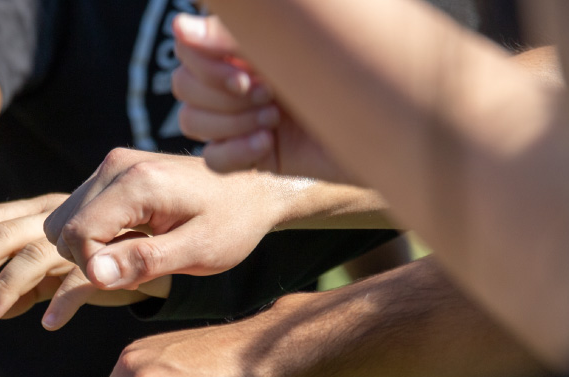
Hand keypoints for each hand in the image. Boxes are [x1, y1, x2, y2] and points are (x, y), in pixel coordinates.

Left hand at [0, 194, 168, 329]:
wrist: (185, 236)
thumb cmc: (117, 256)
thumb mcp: (66, 269)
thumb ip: (33, 283)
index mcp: (45, 209)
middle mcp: (62, 216)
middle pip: (4, 233)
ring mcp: (88, 236)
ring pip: (36, 257)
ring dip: (5, 287)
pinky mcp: (116, 258)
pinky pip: (82, 280)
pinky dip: (62, 302)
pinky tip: (47, 325)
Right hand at [43, 148, 285, 290]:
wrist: (254, 188)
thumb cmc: (233, 223)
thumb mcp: (199, 252)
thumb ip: (145, 262)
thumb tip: (94, 275)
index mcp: (138, 182)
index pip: (78, 234)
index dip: (94, 269)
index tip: (133, 279)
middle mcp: (116, 165)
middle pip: (64, 227)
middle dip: (91, 260)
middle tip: (138, 271)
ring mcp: (112, 164)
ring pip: (65, 220)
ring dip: (91, 248)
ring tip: (137, 256)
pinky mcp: (114, 169)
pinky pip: (79, 210)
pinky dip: (96, 235)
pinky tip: (133, 241)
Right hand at [172, 14, 346, 182]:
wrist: (389, 127)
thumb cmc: (347, 74)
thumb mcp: (285, 50)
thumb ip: (231, 36)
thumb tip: (179, 25)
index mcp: (244, 44)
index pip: (186, 48)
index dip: (206, 66)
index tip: (249, 74)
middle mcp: (238, 78)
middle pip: (183, 86)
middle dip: (223, 97)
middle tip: (269, 97)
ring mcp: (242, 117)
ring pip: (191, 122)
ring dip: (230, 123)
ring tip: (274, 121)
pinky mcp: (253, 154)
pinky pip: (212, 159)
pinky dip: (234, 153)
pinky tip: (267, 144)